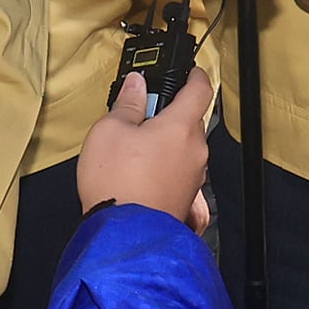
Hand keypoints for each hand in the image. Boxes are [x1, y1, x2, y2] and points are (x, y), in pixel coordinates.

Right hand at [79, 72, 215, 231]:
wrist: (126, 237)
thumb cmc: (118, 184)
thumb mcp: (109, 131)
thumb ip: (127, 104)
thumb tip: (135, 87)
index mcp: (181, 126)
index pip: (200, 89)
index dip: (194, 75)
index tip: (189, 71)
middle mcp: (195, 150)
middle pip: (189, 120)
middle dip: (169, 114)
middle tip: (142, 114)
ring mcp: (193, 176)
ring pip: (183, 148)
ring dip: (165, 142)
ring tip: (134, 148)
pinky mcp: (185, 198)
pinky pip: (178, 171)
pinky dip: (164, 165)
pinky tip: (139, 173)